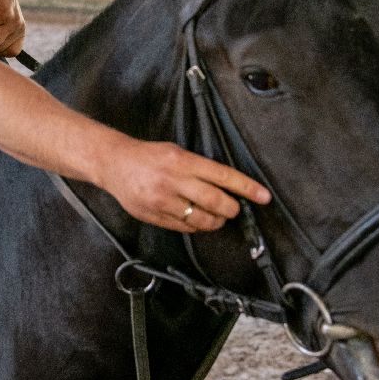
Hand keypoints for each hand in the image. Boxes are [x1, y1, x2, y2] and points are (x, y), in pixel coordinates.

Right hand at [98, 139, 271, 233]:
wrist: (114, 164)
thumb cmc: (149, 155)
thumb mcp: (176, 151)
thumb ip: (199, 168)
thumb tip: (228, 186)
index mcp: (182, 160)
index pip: (223, 176)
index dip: (247, 188)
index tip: (264, 196)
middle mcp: (173, 181)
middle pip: (215, 202)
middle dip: (232, 209)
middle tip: (234, 208)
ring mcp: (162, 201)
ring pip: (201, 219)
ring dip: (215, 220)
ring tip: (217, 216)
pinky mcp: (154, 216)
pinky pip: (184, 228)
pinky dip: (195, 225)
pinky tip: (196, 219)